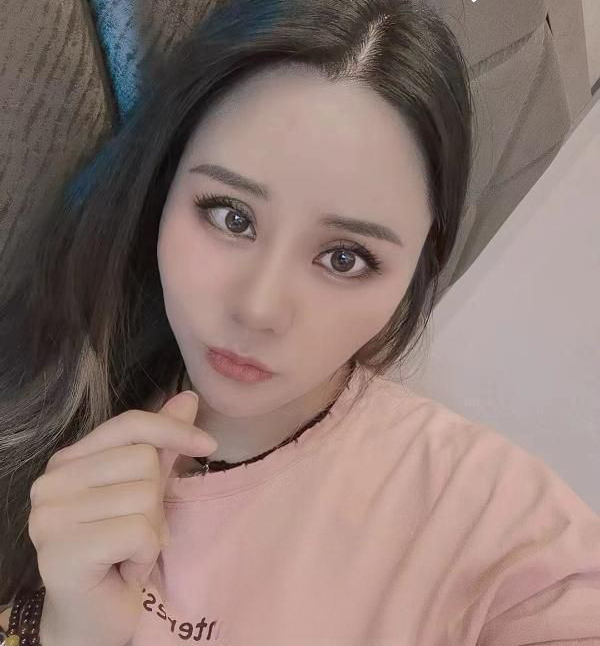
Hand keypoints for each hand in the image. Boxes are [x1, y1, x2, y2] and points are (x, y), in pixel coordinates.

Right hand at [27, 390, 216, 645]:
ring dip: (152, 532)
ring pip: (145, 496)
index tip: (208, 445)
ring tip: (128, 552)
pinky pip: (139, 533)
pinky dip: (146, 555)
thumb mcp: (146, 490)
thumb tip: (190, 398)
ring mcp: (50, 517)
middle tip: (134, 533)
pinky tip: (125, 570)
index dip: (173, 430)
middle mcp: (51, 482)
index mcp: (68, 461)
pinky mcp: (62, 551)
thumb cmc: (120, 551)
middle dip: (155, 502)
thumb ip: (162, 444)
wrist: (94, 618)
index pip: (130, 424)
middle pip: (143, 460)